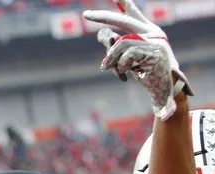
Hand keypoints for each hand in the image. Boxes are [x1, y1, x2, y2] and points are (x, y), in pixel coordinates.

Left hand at [83, 0, 192, 120]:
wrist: (164, 88)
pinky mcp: (154, 52)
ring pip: (122, 43)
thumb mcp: (128, 58)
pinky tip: (125, 74)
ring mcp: (154, 41)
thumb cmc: (146, 73)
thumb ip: (117, 46)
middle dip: (103, 17)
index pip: (134, 13)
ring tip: (107, 68)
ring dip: (111, 58)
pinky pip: (128, 55)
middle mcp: (152, 32)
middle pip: (124, 21)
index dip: (125, 3)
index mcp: (147, 31)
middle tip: (85, 14)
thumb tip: (102, 34)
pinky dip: (121, 66)